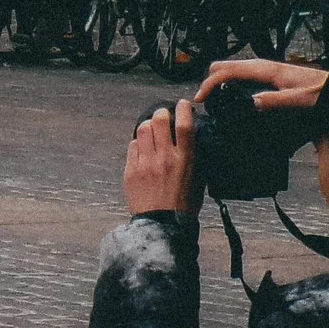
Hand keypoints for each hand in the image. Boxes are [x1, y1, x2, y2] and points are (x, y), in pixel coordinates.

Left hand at [125, 99, 200, 217]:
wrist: (161, 224)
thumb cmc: (183, 204)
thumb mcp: (197, 180)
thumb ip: (193, 157)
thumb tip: (191, 139)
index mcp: (185, 160)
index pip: (184, 126)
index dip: (184, 109)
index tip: (184, 104)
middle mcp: (164, 158)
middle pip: (159, 121)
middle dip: (162, 113)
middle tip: (164, 116)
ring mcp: (145, 163)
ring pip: (143, 129)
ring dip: (148, 125)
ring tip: (152, 131)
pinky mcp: (131, 170)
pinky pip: (132, 146)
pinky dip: (138, 142)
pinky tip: (143, 148)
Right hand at [198, 58, 325, 112]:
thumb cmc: (321, 92)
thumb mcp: (300, 100)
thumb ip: (276, 101)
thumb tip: (251, 103)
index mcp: (267, 70)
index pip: (227, 72)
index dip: (209, 84)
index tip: (200, 99)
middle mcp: (263, 66)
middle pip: (223, 65)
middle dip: (208, 80)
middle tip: (204, 100)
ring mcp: (264, 69)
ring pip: (230, 69)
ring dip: (217, 81)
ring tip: (212, 99)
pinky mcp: (267, 74)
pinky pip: (239, 74)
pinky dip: (227, 82)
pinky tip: (229, 95)